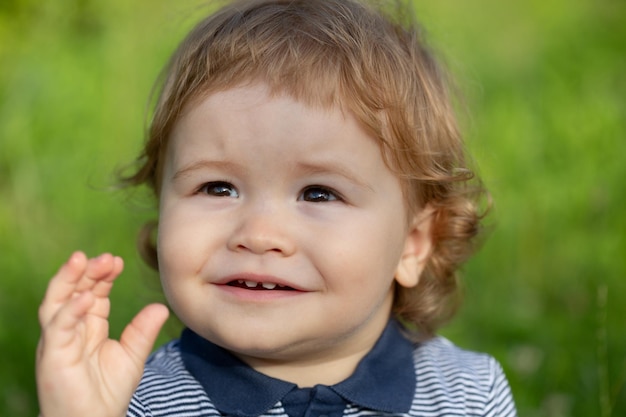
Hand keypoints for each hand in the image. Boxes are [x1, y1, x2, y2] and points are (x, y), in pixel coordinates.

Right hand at [36, 252, 168, 416]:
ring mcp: (58, 341)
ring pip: (55, 302)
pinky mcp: (52, 356)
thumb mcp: (132, 355)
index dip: (103, 275)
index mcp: (87, 326)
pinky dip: (70, 310)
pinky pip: (58, 328)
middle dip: (86, 271)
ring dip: (68, 279)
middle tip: (105, 257)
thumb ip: (143, 330)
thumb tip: (161, 306)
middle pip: (72, 291)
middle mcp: (69, 329)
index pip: (92, 292)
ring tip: (82, 259)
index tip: (118, 260)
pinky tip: (87, 297)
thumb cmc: (107, 392)